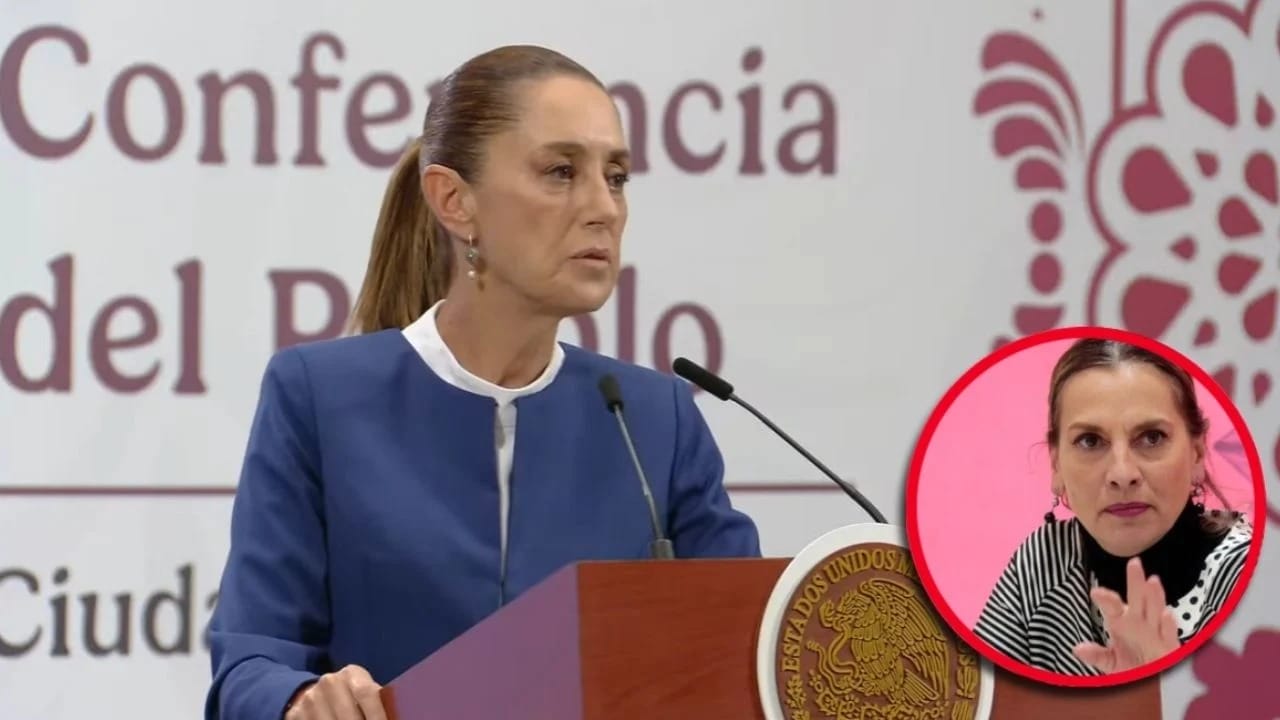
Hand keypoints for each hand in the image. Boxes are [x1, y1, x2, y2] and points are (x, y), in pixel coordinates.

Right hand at [285, 664, 387, 719]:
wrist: (314, 695)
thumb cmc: (351, 696)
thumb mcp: (363, 691)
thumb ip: (377, 701)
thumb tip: (396, 716)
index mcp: (351, 674)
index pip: (366, 693)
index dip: (377, 715)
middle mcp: (329, 683)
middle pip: (348, 716)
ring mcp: (310, 699)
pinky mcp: (296, 714)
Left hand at [1073, 556, 1180, 673]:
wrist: (1151, 684)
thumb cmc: (1131, 667)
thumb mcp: (1110, 663)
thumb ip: (1097, 655)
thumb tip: (1078, 649)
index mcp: (1121, 622)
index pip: (1112, 606)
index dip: (1106, 598)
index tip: (1096, 592)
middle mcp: (1139, 623)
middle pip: (1138, 598)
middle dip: (1136, 581)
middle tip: (1134, 563)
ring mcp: (1155, 632)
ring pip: (1155, 609)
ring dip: (1155, 596)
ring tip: (1152, 580)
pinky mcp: (1169, 646)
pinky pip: (1169, 633)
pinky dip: (1168, 624)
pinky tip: (1166, 613)